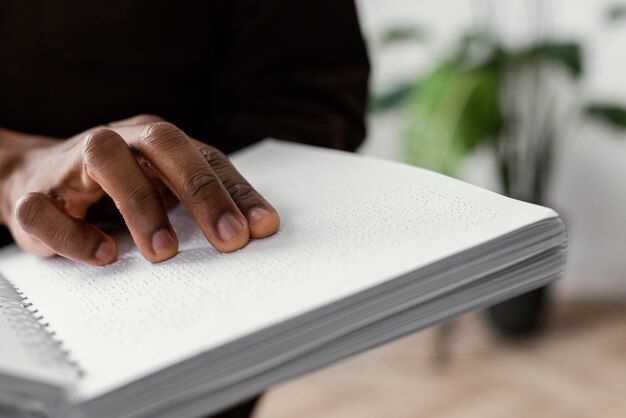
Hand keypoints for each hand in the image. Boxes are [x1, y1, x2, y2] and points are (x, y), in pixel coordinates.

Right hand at [0, 115, 279, 265]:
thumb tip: (259, 230)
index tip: (263, 228)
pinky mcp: (35, 195)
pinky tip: (105, 257)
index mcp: (157, 140)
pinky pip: (45, 208)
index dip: (237, 191)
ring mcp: (73, 163)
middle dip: (201, 190)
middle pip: (163, 143)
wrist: (36, 182)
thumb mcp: (166, 190)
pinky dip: (74, 235)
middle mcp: (121, 140)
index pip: (206, 157)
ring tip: (164, 252)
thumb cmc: (120, 187)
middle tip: (229, 239)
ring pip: (105, 158)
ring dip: (140, 205)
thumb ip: (207, 206)